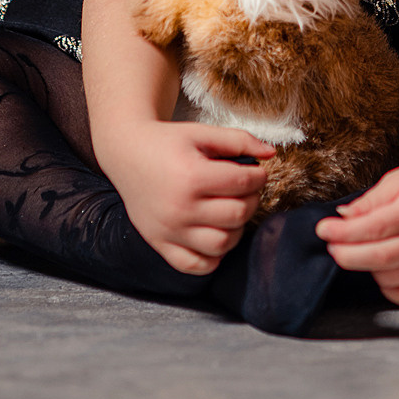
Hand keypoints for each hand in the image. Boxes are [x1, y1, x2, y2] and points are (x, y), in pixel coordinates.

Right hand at [105, 121, 274, 276]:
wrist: (126, 153)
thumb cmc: (167, 142)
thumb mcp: (201, 132)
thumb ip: (238, 140)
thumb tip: (271, 153)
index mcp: (191, 176)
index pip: (243, 182)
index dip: (259, 176)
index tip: (257, 172)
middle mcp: (180, 208)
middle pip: (237, 214)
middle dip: (251, 199)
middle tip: (245, 189)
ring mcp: (170, 230)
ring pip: (222, 244)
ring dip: (237, 228)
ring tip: (231, 210)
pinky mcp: (160, 244)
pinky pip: (196, 266)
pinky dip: (213, 256)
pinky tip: (215, 234)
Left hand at [314, 158, 398, 306]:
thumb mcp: (398, 179)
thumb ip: (370, 201)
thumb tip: (342, 217)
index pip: (374, 228)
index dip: (344, 232)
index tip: (323, 229)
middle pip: (380, 258)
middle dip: (348, 255)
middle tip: (331, 246)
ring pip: (391, 278)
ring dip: (366, 268)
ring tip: (359, 249)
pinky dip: (388, 287)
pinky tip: (381, 268)